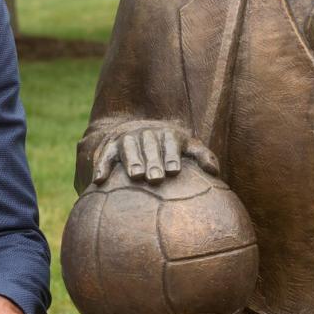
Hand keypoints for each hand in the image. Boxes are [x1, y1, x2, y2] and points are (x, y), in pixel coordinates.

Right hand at [91, 120, 219, 184]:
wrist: (140, 131)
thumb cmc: (170, 147)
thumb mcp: (188, 146)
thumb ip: (203, 156)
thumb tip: (214, 172)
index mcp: (168, 133)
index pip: (170, 142)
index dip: (171, 155)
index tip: (174, 171)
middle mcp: (147, 133)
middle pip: (149, 145)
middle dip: (152, 161)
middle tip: (155, 179)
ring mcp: (128, 137)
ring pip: (128, 147)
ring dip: (131, 161)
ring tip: (135, 176)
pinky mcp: (111, 145)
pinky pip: (106, 155)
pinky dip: (102, 166)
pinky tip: (100, 181)